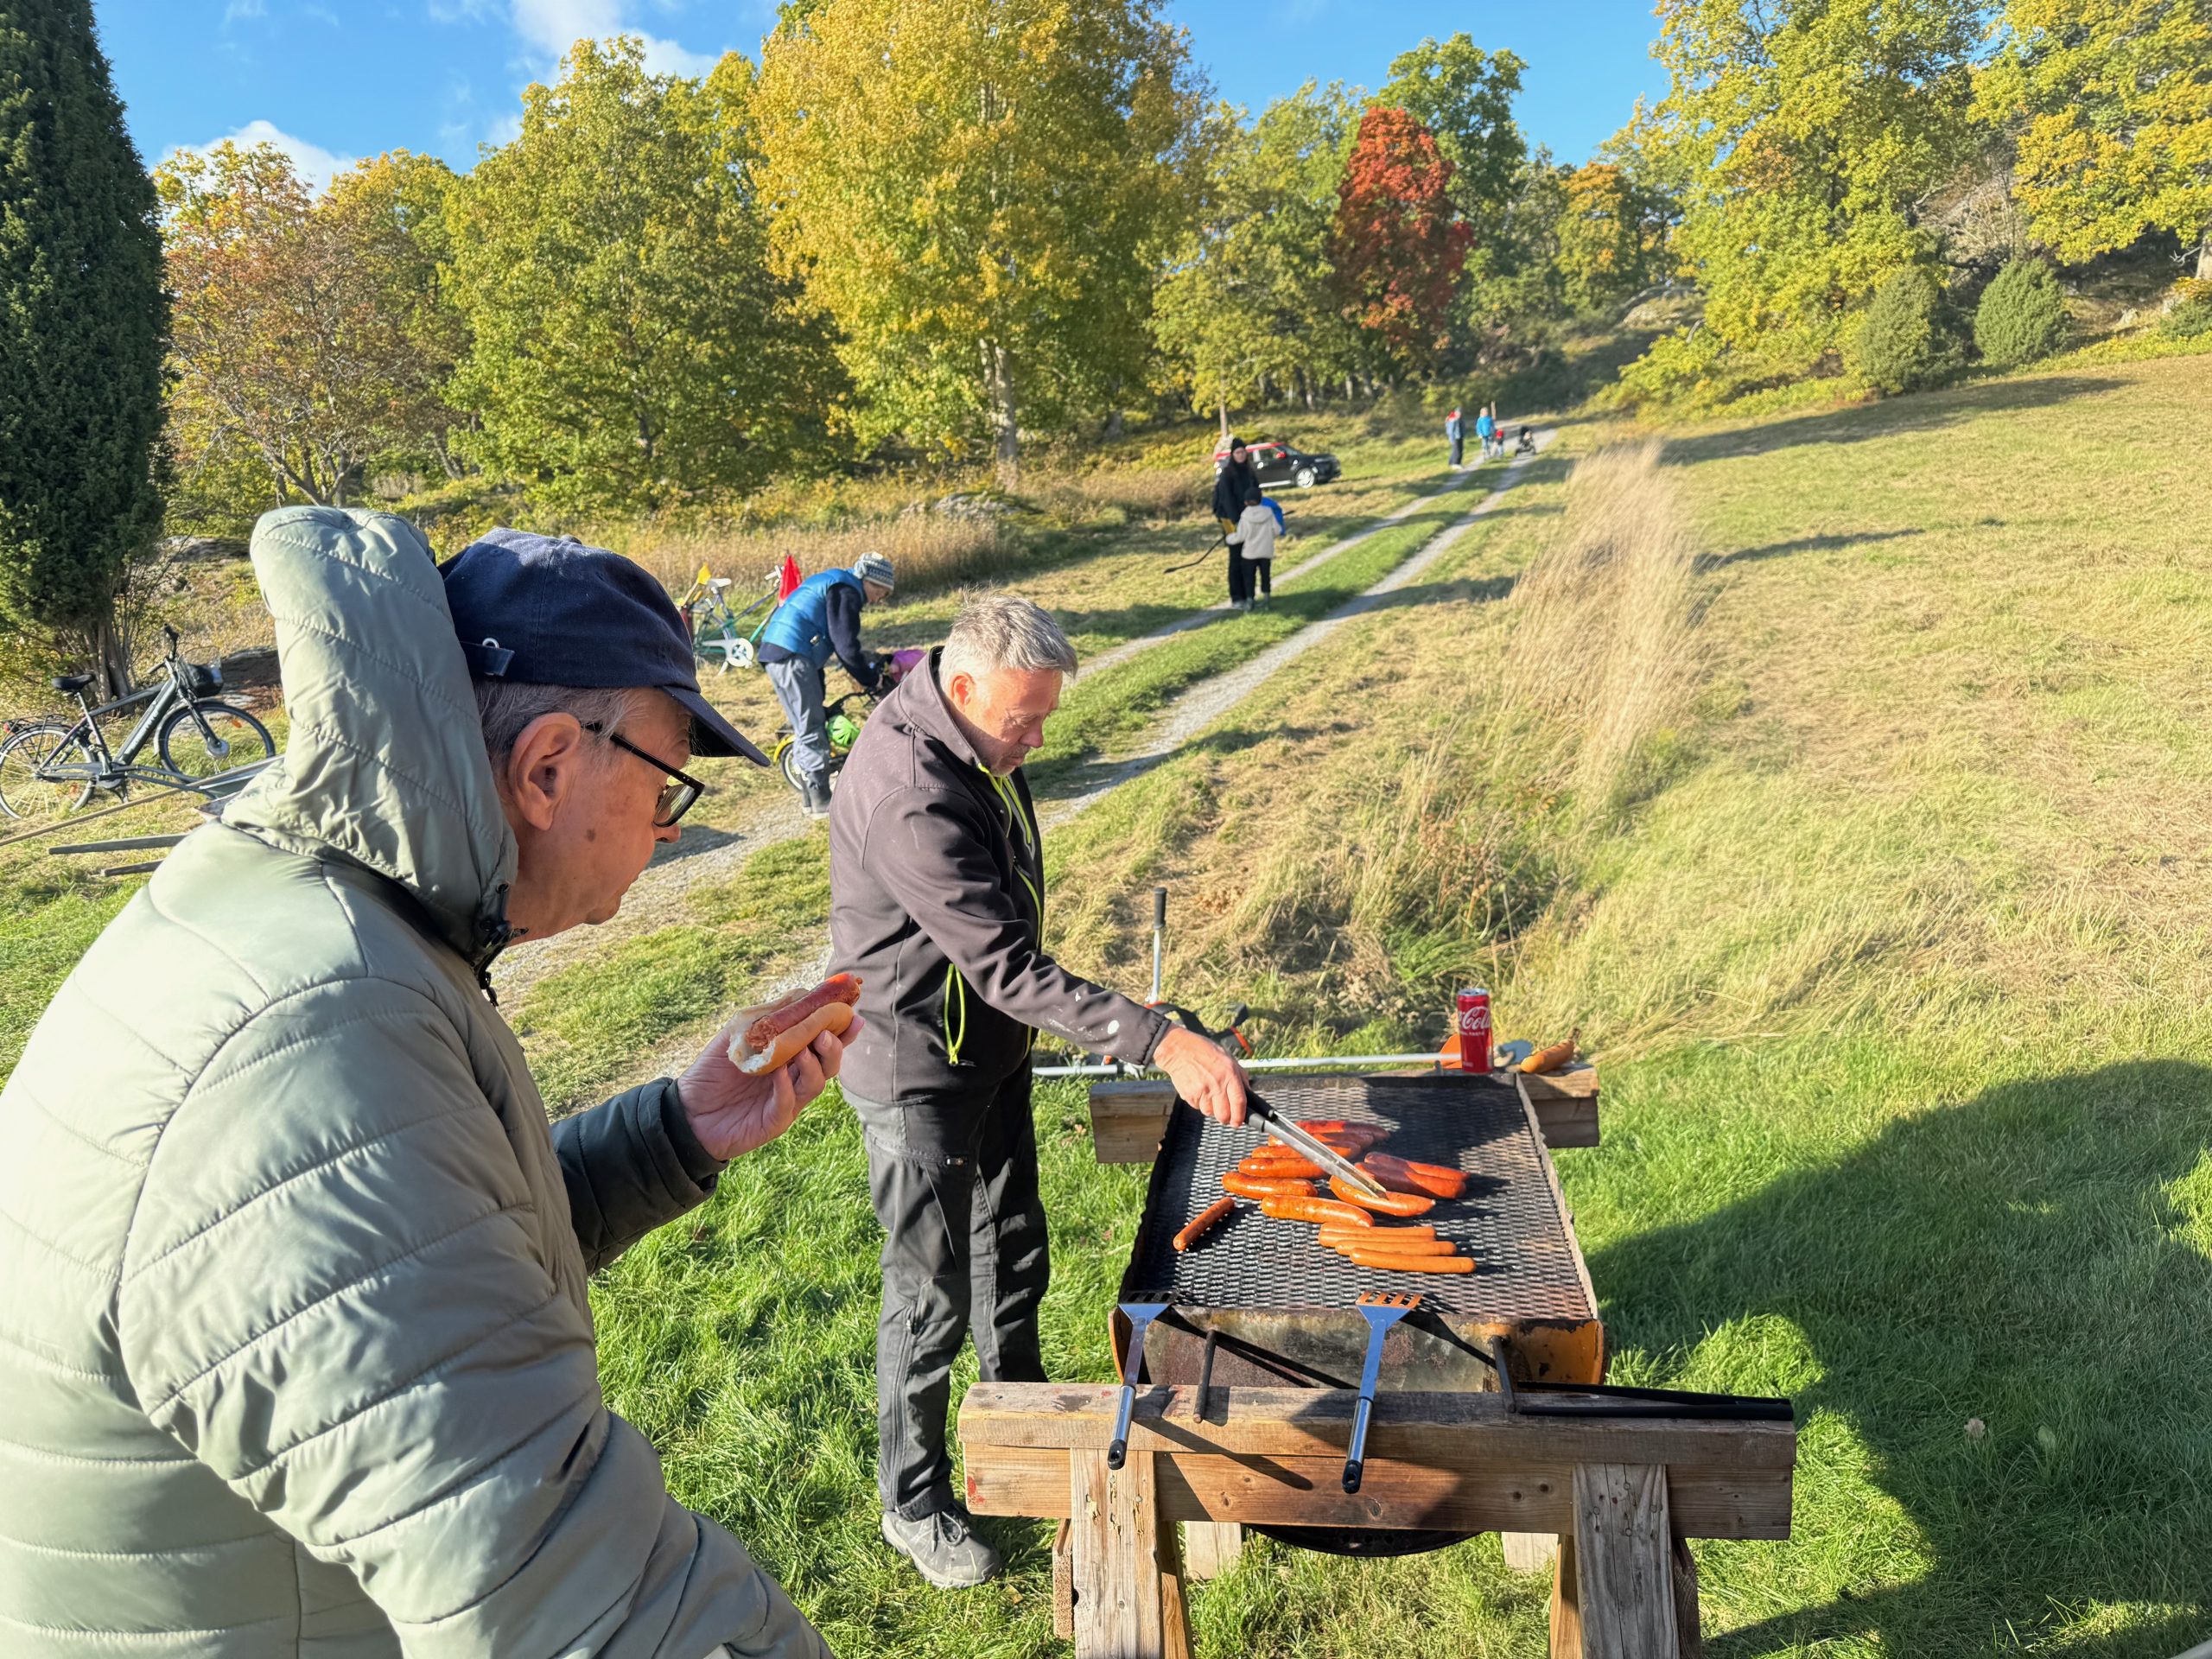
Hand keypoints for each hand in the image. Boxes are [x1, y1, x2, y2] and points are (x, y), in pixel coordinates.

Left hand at [676, 1014, 861, 1161]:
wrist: (687, 1110)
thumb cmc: (713, 1070)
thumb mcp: (739, 1034)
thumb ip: (769, 1016)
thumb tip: (802, 993)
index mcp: (791, 1056)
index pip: (823, 1041)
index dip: (841, 1029)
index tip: (852, 1014)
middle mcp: (794, 1077)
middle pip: (828, 1063)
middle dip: (835, 1047)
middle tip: (828, 1033)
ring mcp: (787, 1100)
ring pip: (816, 1083)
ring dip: (815, 1065)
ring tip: (806, 1050)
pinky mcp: (774, 1121)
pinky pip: (788, 1103)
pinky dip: (787, 1087)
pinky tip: (779, 1074)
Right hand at [1155, 1025, 1247, 1127]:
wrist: (1178, 1049)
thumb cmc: (1203, 1050)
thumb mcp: (1228, 1058)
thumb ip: (1240, 1076)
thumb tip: (1247, 1093)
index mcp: (1229, 1074)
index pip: (1239, 1102)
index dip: (1240, 1116)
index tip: (1239, 1121)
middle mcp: (1216, 1084)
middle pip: (1224, 1115)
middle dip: (1226, 1118)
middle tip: (1225, 1114)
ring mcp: (1202, 1091)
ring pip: (1209, 1113)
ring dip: (1211, 1108)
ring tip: (1208, 1094)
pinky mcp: (1189, 1095)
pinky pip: (1197, 1107)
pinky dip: (1199, 1102)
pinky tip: (1198, 1089)